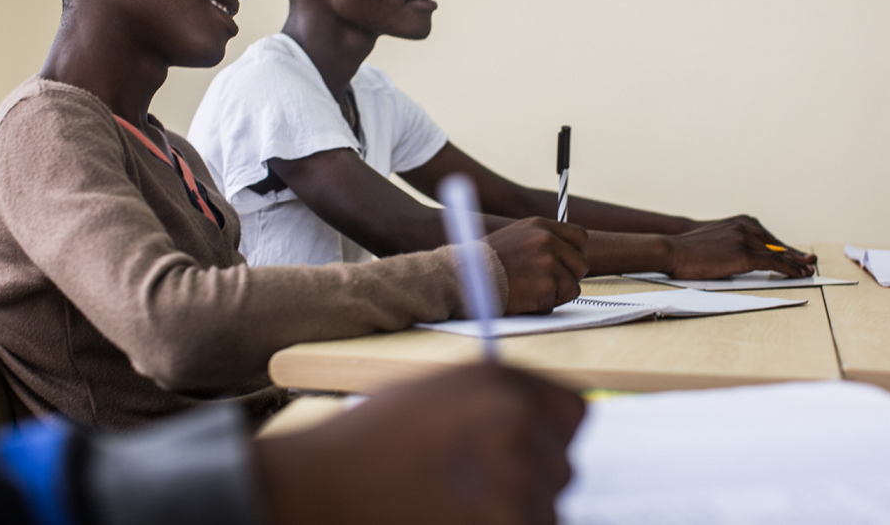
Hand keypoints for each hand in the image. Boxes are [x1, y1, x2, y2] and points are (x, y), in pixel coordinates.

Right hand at [255, 363, 585, 524]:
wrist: (317, 489)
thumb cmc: (364, 446)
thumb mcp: (432, 395)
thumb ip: (491, 400)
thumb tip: (535, 424)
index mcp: (498, 380)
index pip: (572, 411)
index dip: (548, 434)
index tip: (527, 452)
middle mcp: (516, 420)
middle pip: (561, 464)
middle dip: (527, 479)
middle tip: (474, 489)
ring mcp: (515, 477)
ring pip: (547, 509)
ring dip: (515, 513)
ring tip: (457, 508)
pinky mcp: (509, 523)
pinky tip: (456, 522)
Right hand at [484, 217, 588, 313]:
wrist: (463, 277)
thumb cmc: (484, 263)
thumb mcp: (515, 238)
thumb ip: (540, 242)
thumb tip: (563, 253)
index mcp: (540, 226)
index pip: (580, 237)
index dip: (577, 253)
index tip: (568, 264)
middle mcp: (547, 240)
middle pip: (581, 263)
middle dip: (569, 277)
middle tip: (549, 284)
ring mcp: (548, 262)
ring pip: (572, 286)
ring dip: (555, 294)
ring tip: (530, 291)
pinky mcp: (546, 285)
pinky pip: (556, 303)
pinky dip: (541, 306)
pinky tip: (522, 299)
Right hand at [664, 215, 816, 278]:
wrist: (672, 249)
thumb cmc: (690, 249)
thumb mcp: (716, 240)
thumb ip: (733, 244)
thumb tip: (744, 258)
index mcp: (741, 222)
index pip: (769, 237)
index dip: (785, 248)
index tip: (797, 256)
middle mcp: (746, 227)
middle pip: (777, 244)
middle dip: (795, 255)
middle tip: (810, 262)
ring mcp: (745, 239)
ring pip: (778, 253)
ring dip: (796, 263)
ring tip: (807, 271)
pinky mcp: (743, 254)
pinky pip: (773, 262)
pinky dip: (789, 269)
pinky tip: (798, 274)